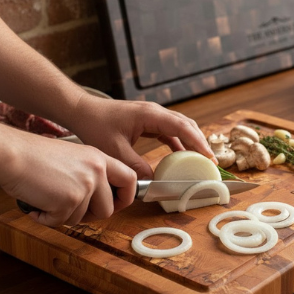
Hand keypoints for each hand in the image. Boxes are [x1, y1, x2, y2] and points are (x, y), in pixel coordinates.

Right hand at [0, 120, 137, 226]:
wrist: (13, 155)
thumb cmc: (33, 156)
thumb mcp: (71, 156)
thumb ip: (89, 174)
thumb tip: (96, 200)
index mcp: (98, 158)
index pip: (130, 179)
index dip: (125, 197)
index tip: (115, 205)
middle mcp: (96, 171)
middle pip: (108, 209)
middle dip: (89, 216)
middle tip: (70, 209)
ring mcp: (84, 186)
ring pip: (81, 219)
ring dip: (62, 215)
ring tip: (45, 199)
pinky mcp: (69, 200)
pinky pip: (61, 222)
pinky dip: (46, 218)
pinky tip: (36, 204)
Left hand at [67, 97, 214, 179]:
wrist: (83, 111)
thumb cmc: (96, 125)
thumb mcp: (115, 150)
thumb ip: (135, 166)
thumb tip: (153, 182)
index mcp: (150, 115)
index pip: (182, 127)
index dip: (198, 143)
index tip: (210, 159)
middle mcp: (154, 112)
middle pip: (186, 125)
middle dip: (200, 143)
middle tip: (211, 163)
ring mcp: (151, 115)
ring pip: (179, 127)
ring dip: (191, 142)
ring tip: (200, 162)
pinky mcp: (147, 121)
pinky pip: (168, 131)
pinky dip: (178, 143)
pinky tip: (180, 157)